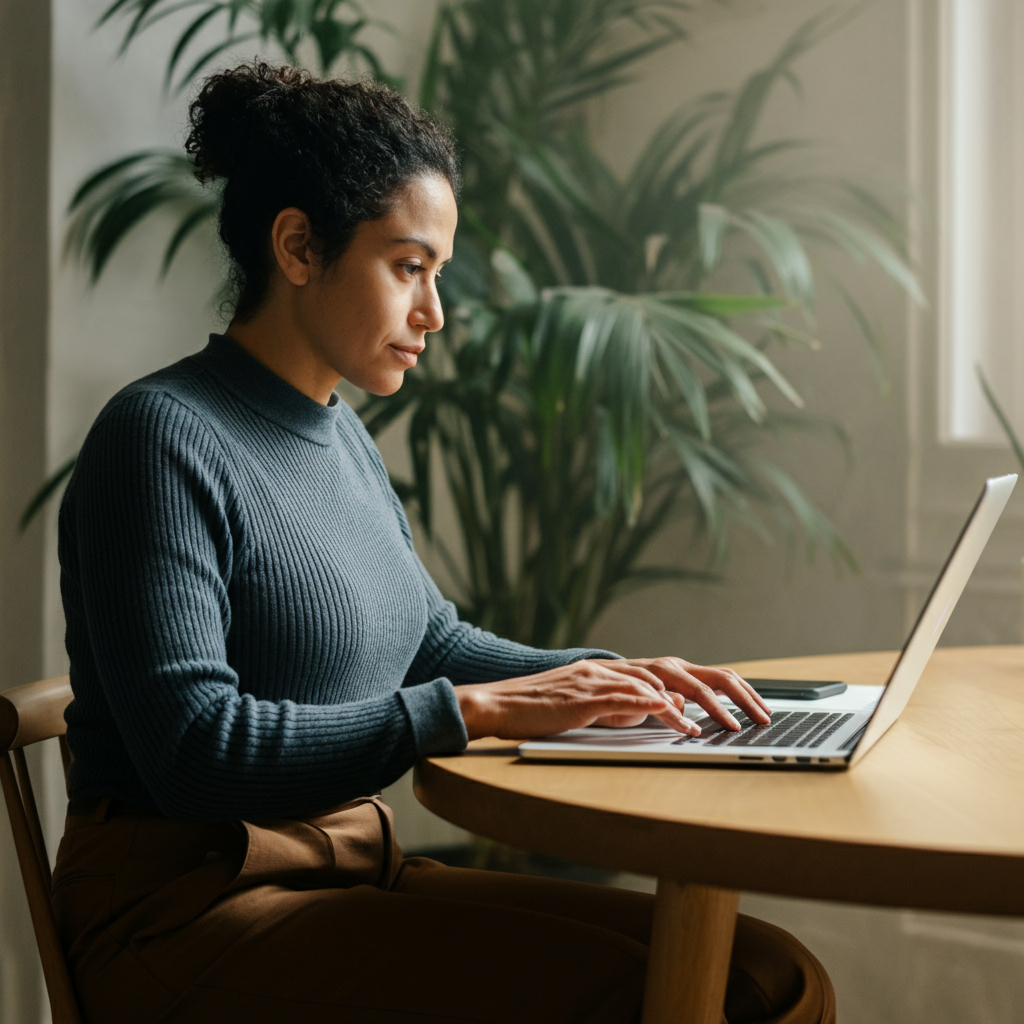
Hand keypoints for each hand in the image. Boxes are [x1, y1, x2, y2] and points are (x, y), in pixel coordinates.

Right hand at [455, 657, 768, 740]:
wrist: (497, 705)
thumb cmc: (541, 712)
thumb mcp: (594, 708)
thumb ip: (627, 706)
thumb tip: (662, 710)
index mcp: (621, 671)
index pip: (681, 673)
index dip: (719, 688)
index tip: (750, 709)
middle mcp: (616, 668)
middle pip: (683, 670)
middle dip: (726, 691)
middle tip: (758, 715)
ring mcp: (600, 678)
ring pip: (661, 681)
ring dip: (699, 703)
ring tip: (726, 724)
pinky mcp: (585, 695)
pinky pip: (628, 697)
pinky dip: (657, 707)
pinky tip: (679, 720)